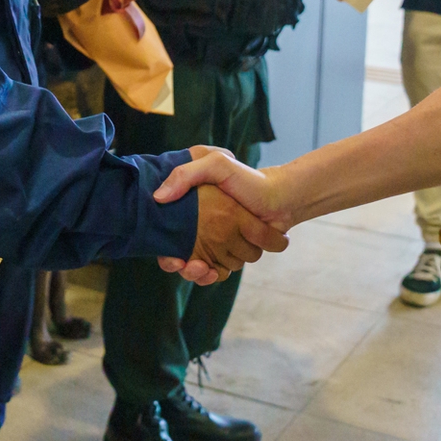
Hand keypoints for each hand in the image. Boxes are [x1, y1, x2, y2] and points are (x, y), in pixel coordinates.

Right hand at [155, 146, 293, 282]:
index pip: (164, 232)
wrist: (282, 197)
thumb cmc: (249, 179)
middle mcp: (199, 226)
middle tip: (188, 265)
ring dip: (199, 272)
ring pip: (198, 266)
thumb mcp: (216, 165)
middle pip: (179, 255)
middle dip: (182, 266)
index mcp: (189, 206)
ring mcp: (215, 241)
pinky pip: (217, 271)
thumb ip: (186, 174)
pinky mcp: (230, 254)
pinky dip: (215, 275)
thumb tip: (159, 198)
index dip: (164, 249)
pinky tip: (216, 272)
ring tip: (205, 268)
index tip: (172, 257)